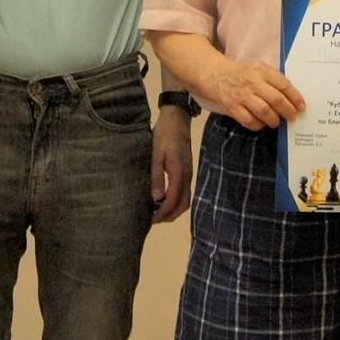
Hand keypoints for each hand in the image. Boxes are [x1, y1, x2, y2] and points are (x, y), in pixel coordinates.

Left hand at [149, 109, 194, 223]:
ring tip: (156, 212)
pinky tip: (163, 200)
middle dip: (168, 215)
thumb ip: (157, 176)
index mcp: (179, 173)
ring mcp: (189, 174)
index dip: (163, 213)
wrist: (177, 119)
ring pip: (184, 200)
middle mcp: (187, 177)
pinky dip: (175, 201)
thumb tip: (156, 198)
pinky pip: (184, 193)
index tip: (150, 220)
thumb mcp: (156, 154)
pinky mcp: (187, 171)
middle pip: (182, 205)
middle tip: (152, 219)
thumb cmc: (164, 135)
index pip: (173, 201)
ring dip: (172, 210)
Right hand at [197, 60, 304, 129]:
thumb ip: (274, 79)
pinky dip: (258, 125)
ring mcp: (242, 96)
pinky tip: (261, 123)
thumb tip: (293, 98)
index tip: (302, 106)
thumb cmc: (243, 74)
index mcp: (261, 71)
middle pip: (276, 100)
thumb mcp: (259, 69)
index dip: (295, 97)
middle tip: (292, 117)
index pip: (283, 85)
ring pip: (264, 112)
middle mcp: (252, 83)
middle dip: (288, 111)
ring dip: (274, 120)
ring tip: (277, 121)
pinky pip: (249, 121)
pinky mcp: (233, 108)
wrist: (216, 75)